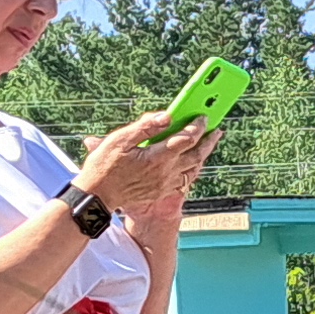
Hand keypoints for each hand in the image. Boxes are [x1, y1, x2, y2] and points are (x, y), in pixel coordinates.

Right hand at [76, 108, 216, 223]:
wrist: (97, 197)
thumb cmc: (104, 167)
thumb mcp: (119, 141)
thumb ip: (145, 127)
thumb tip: (167, 116)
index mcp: (158, 157)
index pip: (187, 138)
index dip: (197, 126)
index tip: (203, 116)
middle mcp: (167, 172)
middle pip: (197, 155)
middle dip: (209, 141)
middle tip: (217, 130)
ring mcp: (166, 185)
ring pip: (193, 169)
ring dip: (203, 155)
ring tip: (209, 144)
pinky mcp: (161, 192)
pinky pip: (185, 179)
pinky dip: (193, 168)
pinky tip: (192, 162)